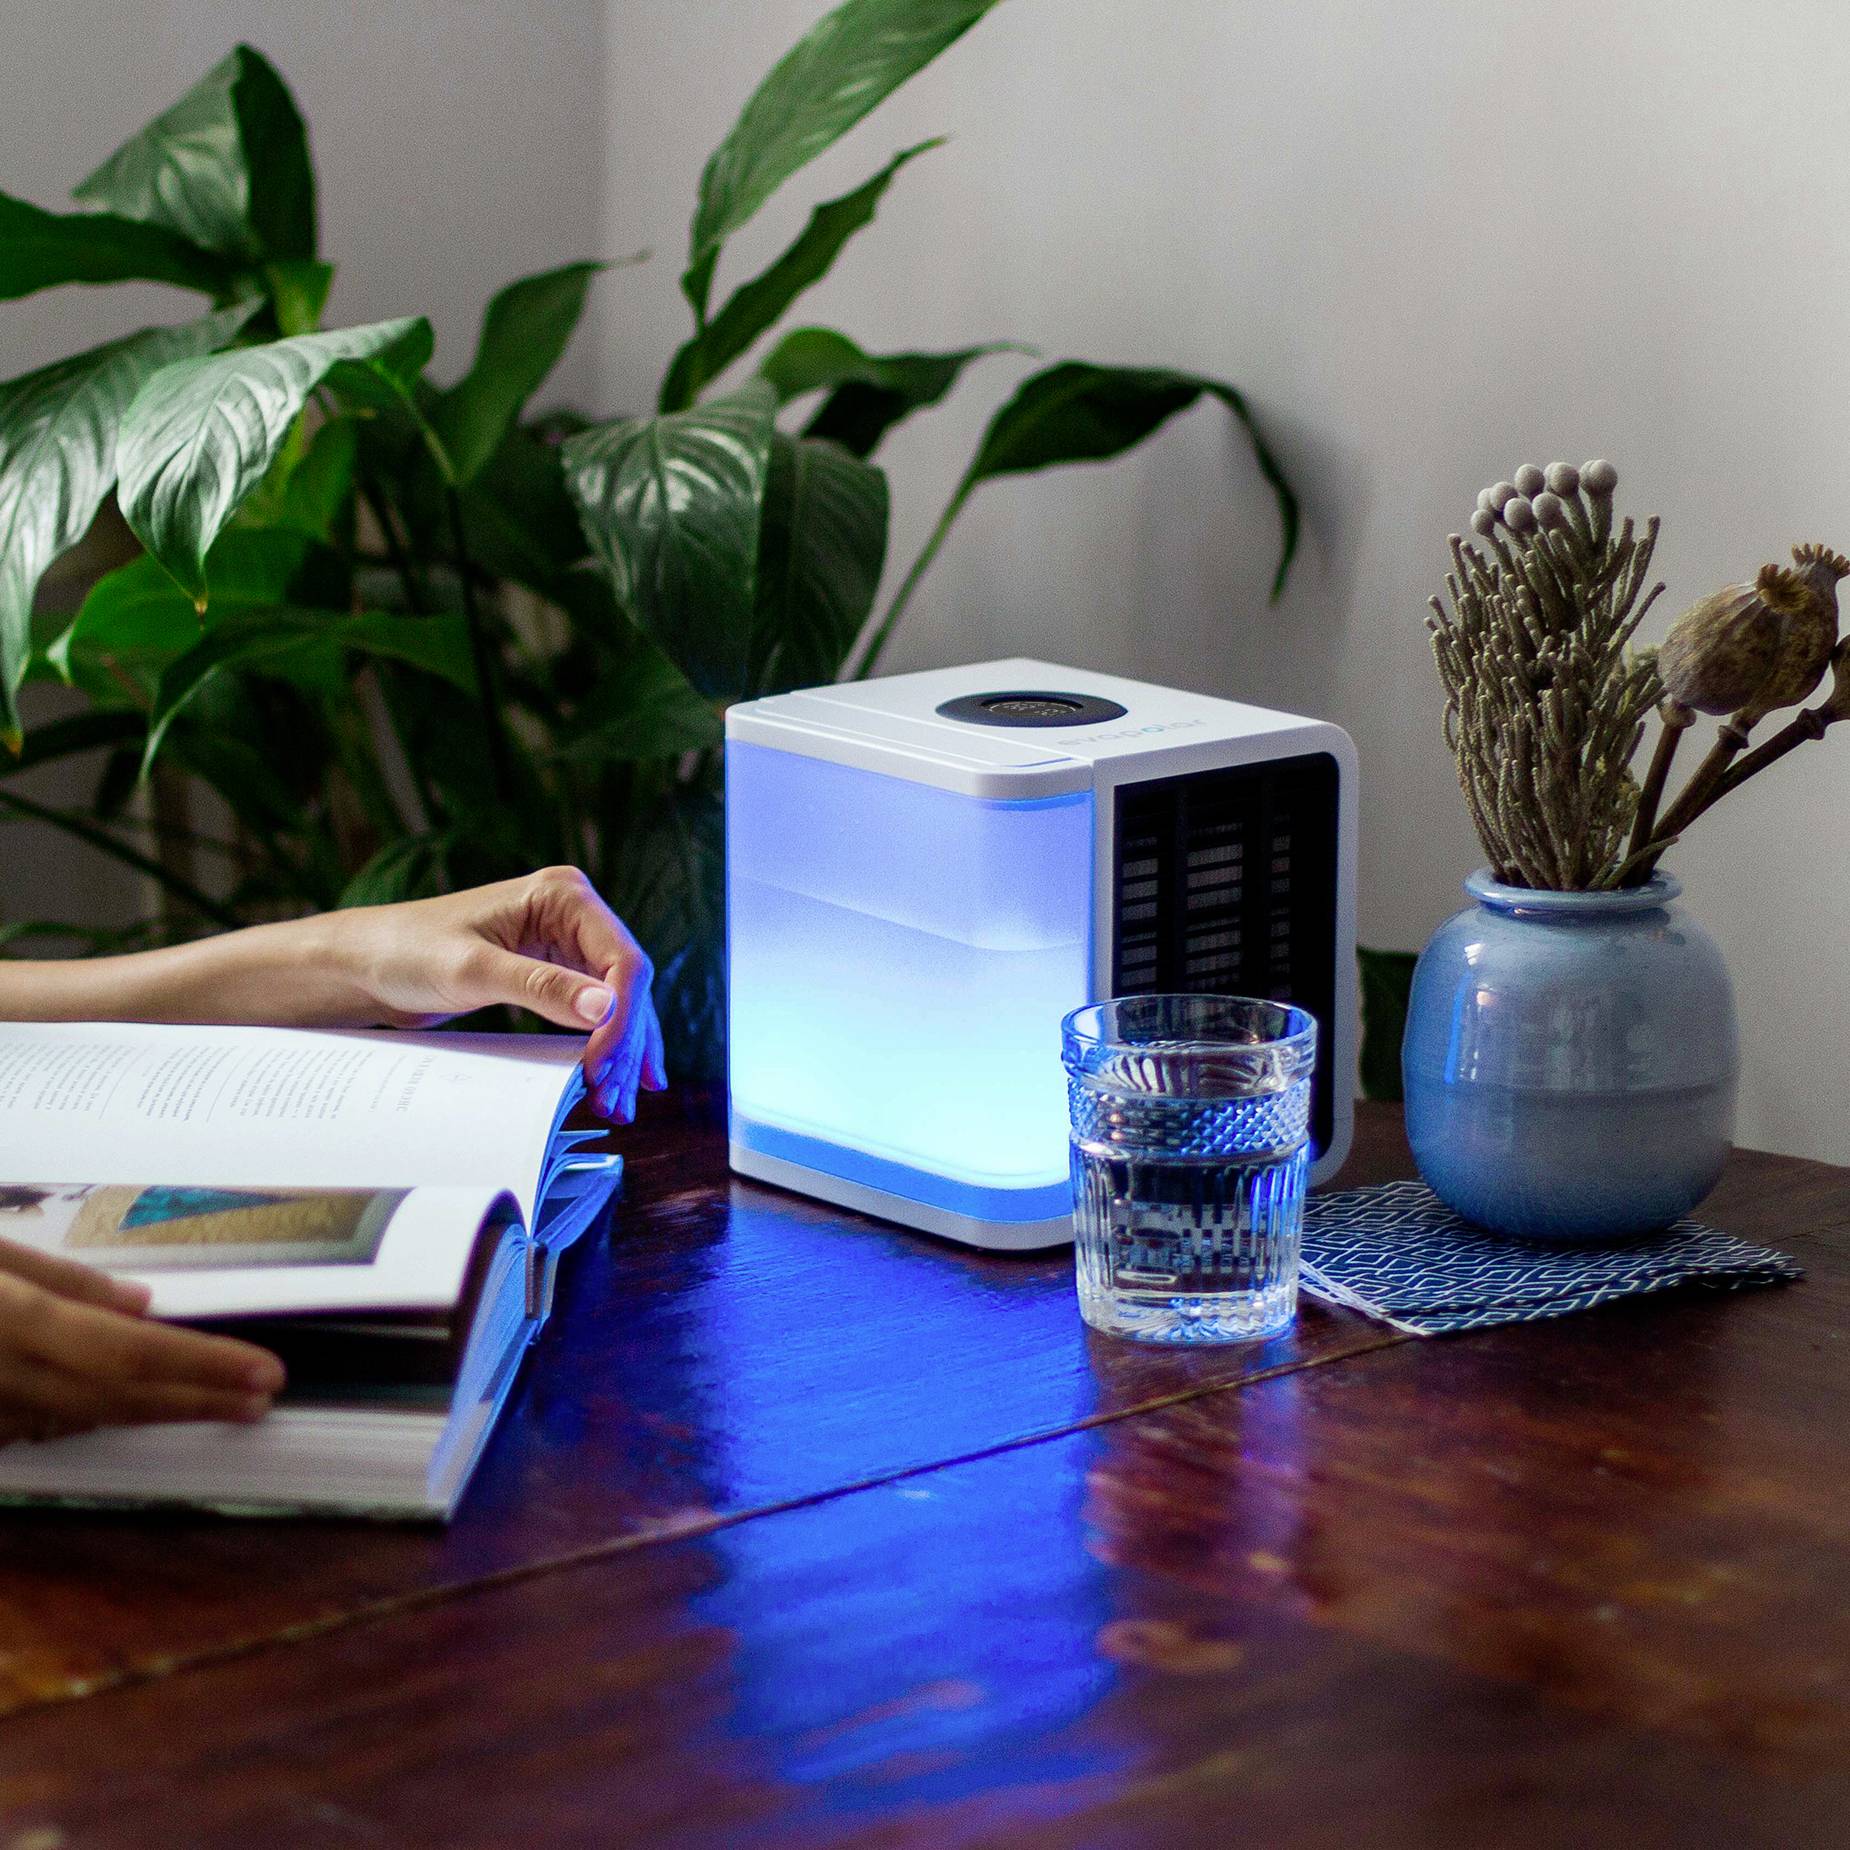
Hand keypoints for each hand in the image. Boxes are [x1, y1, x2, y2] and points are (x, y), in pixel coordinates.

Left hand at [0, 866, 669, 1124]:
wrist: (355, 965)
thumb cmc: (401, 953)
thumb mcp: (471, 972)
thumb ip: (542, 987)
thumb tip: (605, 1009)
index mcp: (561, 896)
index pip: (623, 962)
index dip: (624, 1019)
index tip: (604, 1069)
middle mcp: (569, 914)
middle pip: (626, 984)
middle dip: (627, 1044)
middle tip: (620, 1101)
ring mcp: (561, 943)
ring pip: (615, 1001)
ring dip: (620, 1052)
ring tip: (621, 1104)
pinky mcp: (548, 970)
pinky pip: (591, 1009)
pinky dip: (602, 1045)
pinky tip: (612, 1077)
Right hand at [0, 1239, 284, 1445]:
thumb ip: (60, 1278)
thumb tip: (139, 1304)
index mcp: (20, 1322)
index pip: (133, 1350)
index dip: (205, 1364)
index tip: (265, 1372)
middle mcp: (9, 1377)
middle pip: (121, 1399)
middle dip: (198, 1401)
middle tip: (261, 1401)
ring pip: (84, 1419)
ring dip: (154, 1412)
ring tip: (216, 1402)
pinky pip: (39, 1428)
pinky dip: (91, 1413)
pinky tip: (131, 1402)